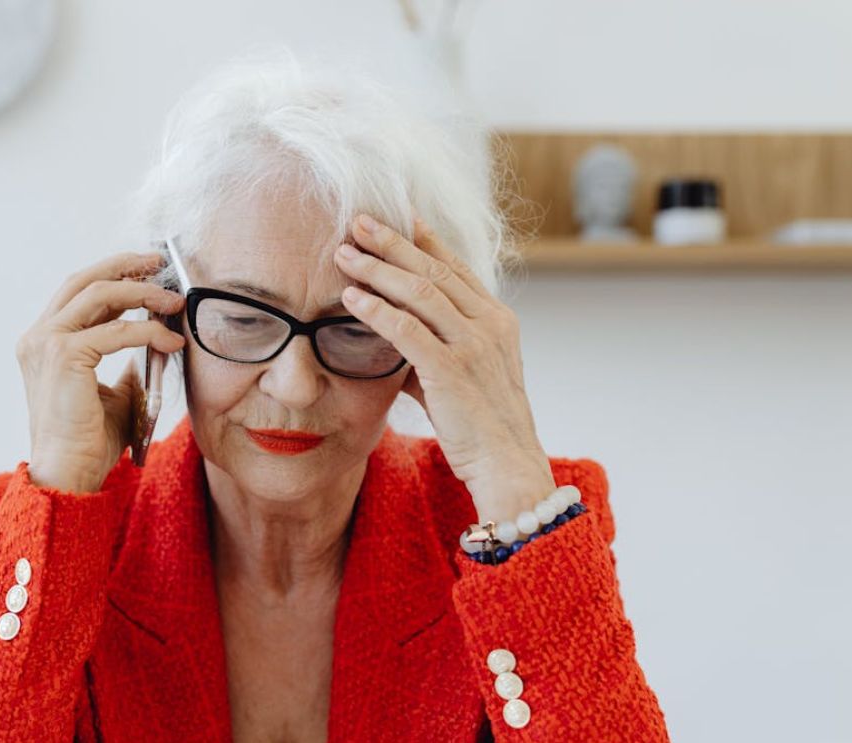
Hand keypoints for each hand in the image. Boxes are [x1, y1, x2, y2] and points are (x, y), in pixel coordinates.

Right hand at [15, 251, 185, 492]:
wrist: (69, 473)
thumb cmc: (89, 440)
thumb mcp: (116, 393)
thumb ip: (127, 365)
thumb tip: (154, 342)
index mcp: (44, 342)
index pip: (79, 292)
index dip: (114, 274)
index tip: (147, 269)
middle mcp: (39, 337)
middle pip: (84, 280)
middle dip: (125, 265)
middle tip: (159, 263)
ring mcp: (46, 344)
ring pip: (100, 294)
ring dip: (142, 292)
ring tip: (174, 302)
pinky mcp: (63, 357)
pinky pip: (116, 331)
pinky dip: (149, 331)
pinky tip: (171, 340)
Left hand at [333, 212, 554, 521]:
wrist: (507, 464)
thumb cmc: (480, 425)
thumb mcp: (462, 375)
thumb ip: (430, 349)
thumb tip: (390, 335)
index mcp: (497, 319)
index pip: (455, 267)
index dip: (425, 240)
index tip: (398, 217)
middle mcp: (489, 324)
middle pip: (433, 269)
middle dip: (392, 243)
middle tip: (358, 221)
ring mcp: (473, 345)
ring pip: (419, 292)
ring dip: (377, 269)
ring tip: (344, 254)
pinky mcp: (452, 370)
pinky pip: (407, 330)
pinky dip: (376, 311)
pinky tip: (351, 299)